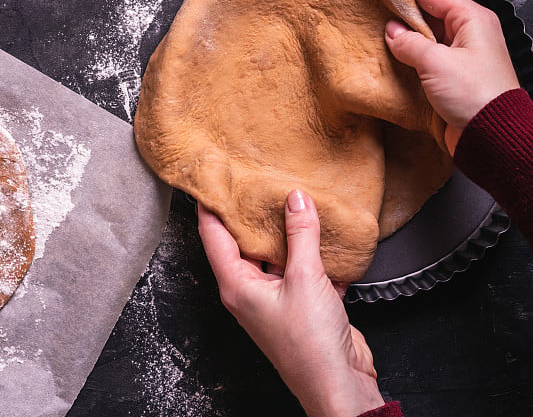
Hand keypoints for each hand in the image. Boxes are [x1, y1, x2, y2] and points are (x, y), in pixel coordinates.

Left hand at [198, 190, 383, 416]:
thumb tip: (295, 197)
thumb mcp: (305, 278)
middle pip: (244, 240)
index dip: (211, 204)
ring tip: (293, 195)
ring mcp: (275, 297)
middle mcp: (250, 290)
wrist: (341, 386)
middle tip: (257, 177)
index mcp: (237, 285)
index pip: (214, 235)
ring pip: (276, 252)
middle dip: (252, 211)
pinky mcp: (300, 302)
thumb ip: (301, 234)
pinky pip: (300, 267)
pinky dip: (310, 250)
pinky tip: (323, 229)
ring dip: (286, 230)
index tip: (213, 174)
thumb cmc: (310, 345)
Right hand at [385, 0, 519, 152]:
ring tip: (373, 18)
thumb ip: (410, 43)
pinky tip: (387, 49)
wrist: (493, 139)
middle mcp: (467, 32)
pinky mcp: (451, 75)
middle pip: (427, 8)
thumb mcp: (437, 63)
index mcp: (471, 18)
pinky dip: (407, 51)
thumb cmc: (475, 96)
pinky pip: (425, 54)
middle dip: (400, 2)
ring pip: (425, 32)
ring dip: (402, 28)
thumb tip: (392, 32)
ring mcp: (460, 53)